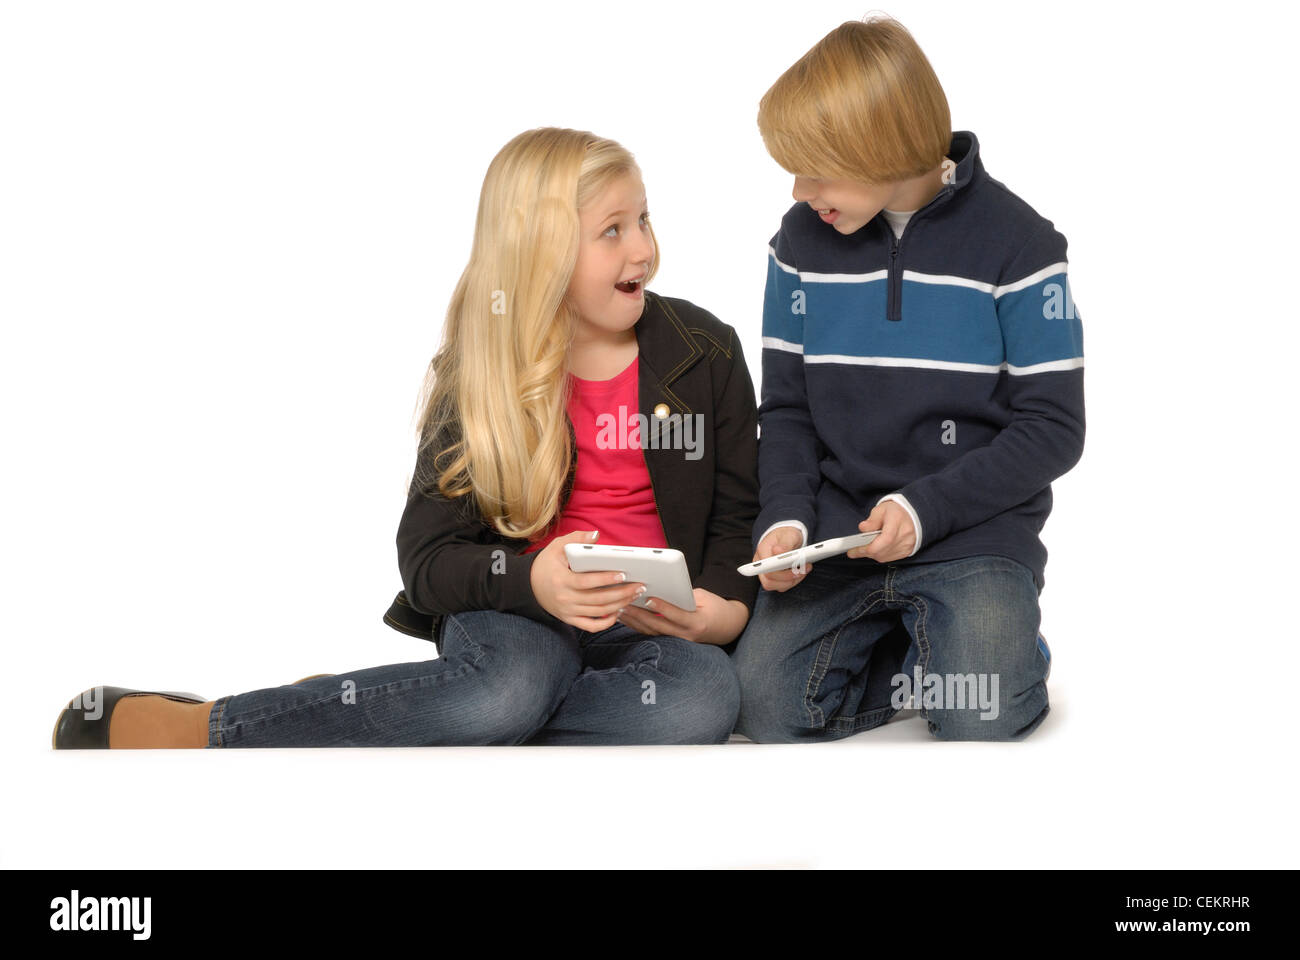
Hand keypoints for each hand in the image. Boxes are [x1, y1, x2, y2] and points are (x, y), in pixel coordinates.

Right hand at [529, 530, 646, 630]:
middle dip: (621, 593)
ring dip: (619, 605)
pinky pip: (591, 626)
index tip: (624, 574)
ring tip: (634, 595)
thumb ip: (576, 538)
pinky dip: (606, 622)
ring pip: (598, 612)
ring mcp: (568, 611)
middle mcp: (565, 599)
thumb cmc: (546, 564)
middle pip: (598, 599)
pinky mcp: (570, 619)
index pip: (587, 582)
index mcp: (561, 580)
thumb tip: (596, 535)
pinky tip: (618, 612)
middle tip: (639, 586)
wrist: (528, 585)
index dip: (606, 579)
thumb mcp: (556, 547)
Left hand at [615, 587, 749, 645]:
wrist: (726, 628)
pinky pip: (652, 634)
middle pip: (658, 625)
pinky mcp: (671, 642)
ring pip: (652, 631)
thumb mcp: (706, 597)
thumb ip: (685, 595)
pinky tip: (626, 618)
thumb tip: (663, 588)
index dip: (662, 607)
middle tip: (624, 603)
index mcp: (697, 623)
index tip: (648, 598)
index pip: (676, 615)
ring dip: (634, 621)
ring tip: (619, 609)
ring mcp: (678, 642)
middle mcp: (686, 636)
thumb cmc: (715, 608)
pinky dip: (638, 625)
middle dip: (640, 614)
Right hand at [753, 525, 809, 591]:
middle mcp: (761, 564)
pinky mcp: (773, 578)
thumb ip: (785, 543)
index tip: (797, 568)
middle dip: (789, 579)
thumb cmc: (787, 535)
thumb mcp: (789, 535)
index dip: (781, 574)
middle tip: (804, 569)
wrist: (787, 537)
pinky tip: (800, 573)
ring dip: (792, 581)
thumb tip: (778, 551)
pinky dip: (792, 582)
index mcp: (763, 551)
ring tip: (804, 570)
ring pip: (776, 586)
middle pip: (769, 581)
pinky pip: (781, 586)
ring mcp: (766, 572)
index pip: (766, 569)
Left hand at [847, 501, 915, 562]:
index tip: (854, 549)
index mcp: (897, 521)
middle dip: (865, 552)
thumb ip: (871, 520)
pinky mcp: (907, 551)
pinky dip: (880, 555)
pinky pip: (889, 558)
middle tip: (853, 550)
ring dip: (872, 555)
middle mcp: (905, 534)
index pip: (884, 540)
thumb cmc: (895, 511)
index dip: (868, 548)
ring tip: (863, 549)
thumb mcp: (880, 510)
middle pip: (882, 551)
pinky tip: (874, 550)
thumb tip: (863, 529)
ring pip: (884, 557)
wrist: (912, 515)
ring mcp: (907, 544)